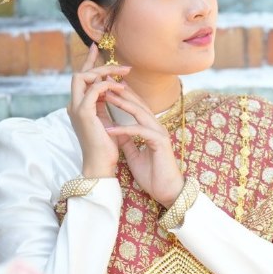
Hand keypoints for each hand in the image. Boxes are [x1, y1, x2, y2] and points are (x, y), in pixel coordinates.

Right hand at [68, 42, 130, 178]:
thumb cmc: (106, 146)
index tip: (96, 47)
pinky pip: (94, 89)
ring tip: (123, 74)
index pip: (82, 79)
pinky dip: (107, 85)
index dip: (89, 62)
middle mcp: (74, 105)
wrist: (100, 165)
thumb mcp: (106, 120)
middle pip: (80, 74)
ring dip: (105, 72)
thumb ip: (105, 103)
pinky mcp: (83, 113)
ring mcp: (76, 108)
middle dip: (99, 64)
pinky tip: (121, 87)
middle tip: (121, 66)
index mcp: (79, 106)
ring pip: (84, 77)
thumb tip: (115, 87)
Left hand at [102, 90, 185, 205]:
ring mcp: (159, 133)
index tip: (106, 88)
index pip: (136, 107)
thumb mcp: (134, 154)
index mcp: (151, 128)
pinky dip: (123, 130)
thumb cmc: (152, 175)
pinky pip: (139, 132)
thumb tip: (114, 130)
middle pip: (138, 104)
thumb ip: (127, 141)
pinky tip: (109, 129)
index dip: (122, 96)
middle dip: (122, 92)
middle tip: (106, 81)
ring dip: (122, 103)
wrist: (166, 191)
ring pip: (140, 113)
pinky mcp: (160, 143)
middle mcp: (157, 127)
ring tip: (106, 96)